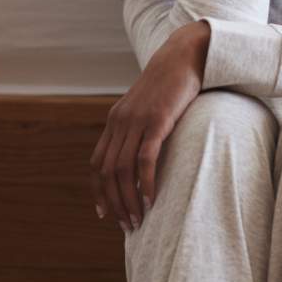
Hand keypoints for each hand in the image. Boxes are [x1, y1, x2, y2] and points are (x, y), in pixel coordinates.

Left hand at [89, 20, 209, 233]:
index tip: (104, 213)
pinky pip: (145, 159)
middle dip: (114, 203)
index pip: (97, 163)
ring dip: (128, 200)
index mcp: (115, 121)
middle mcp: (120, 122)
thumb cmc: (172, 85)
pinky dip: (146, 183)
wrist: (185, 56)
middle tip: (127, 225)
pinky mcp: (156, 121)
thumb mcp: (149, 108)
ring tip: (139, 219)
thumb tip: (142, 155)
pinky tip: (152, 199)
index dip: (98, 190)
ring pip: (122, 170)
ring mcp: (136, 121)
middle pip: (106, 172)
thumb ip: (141, 128)